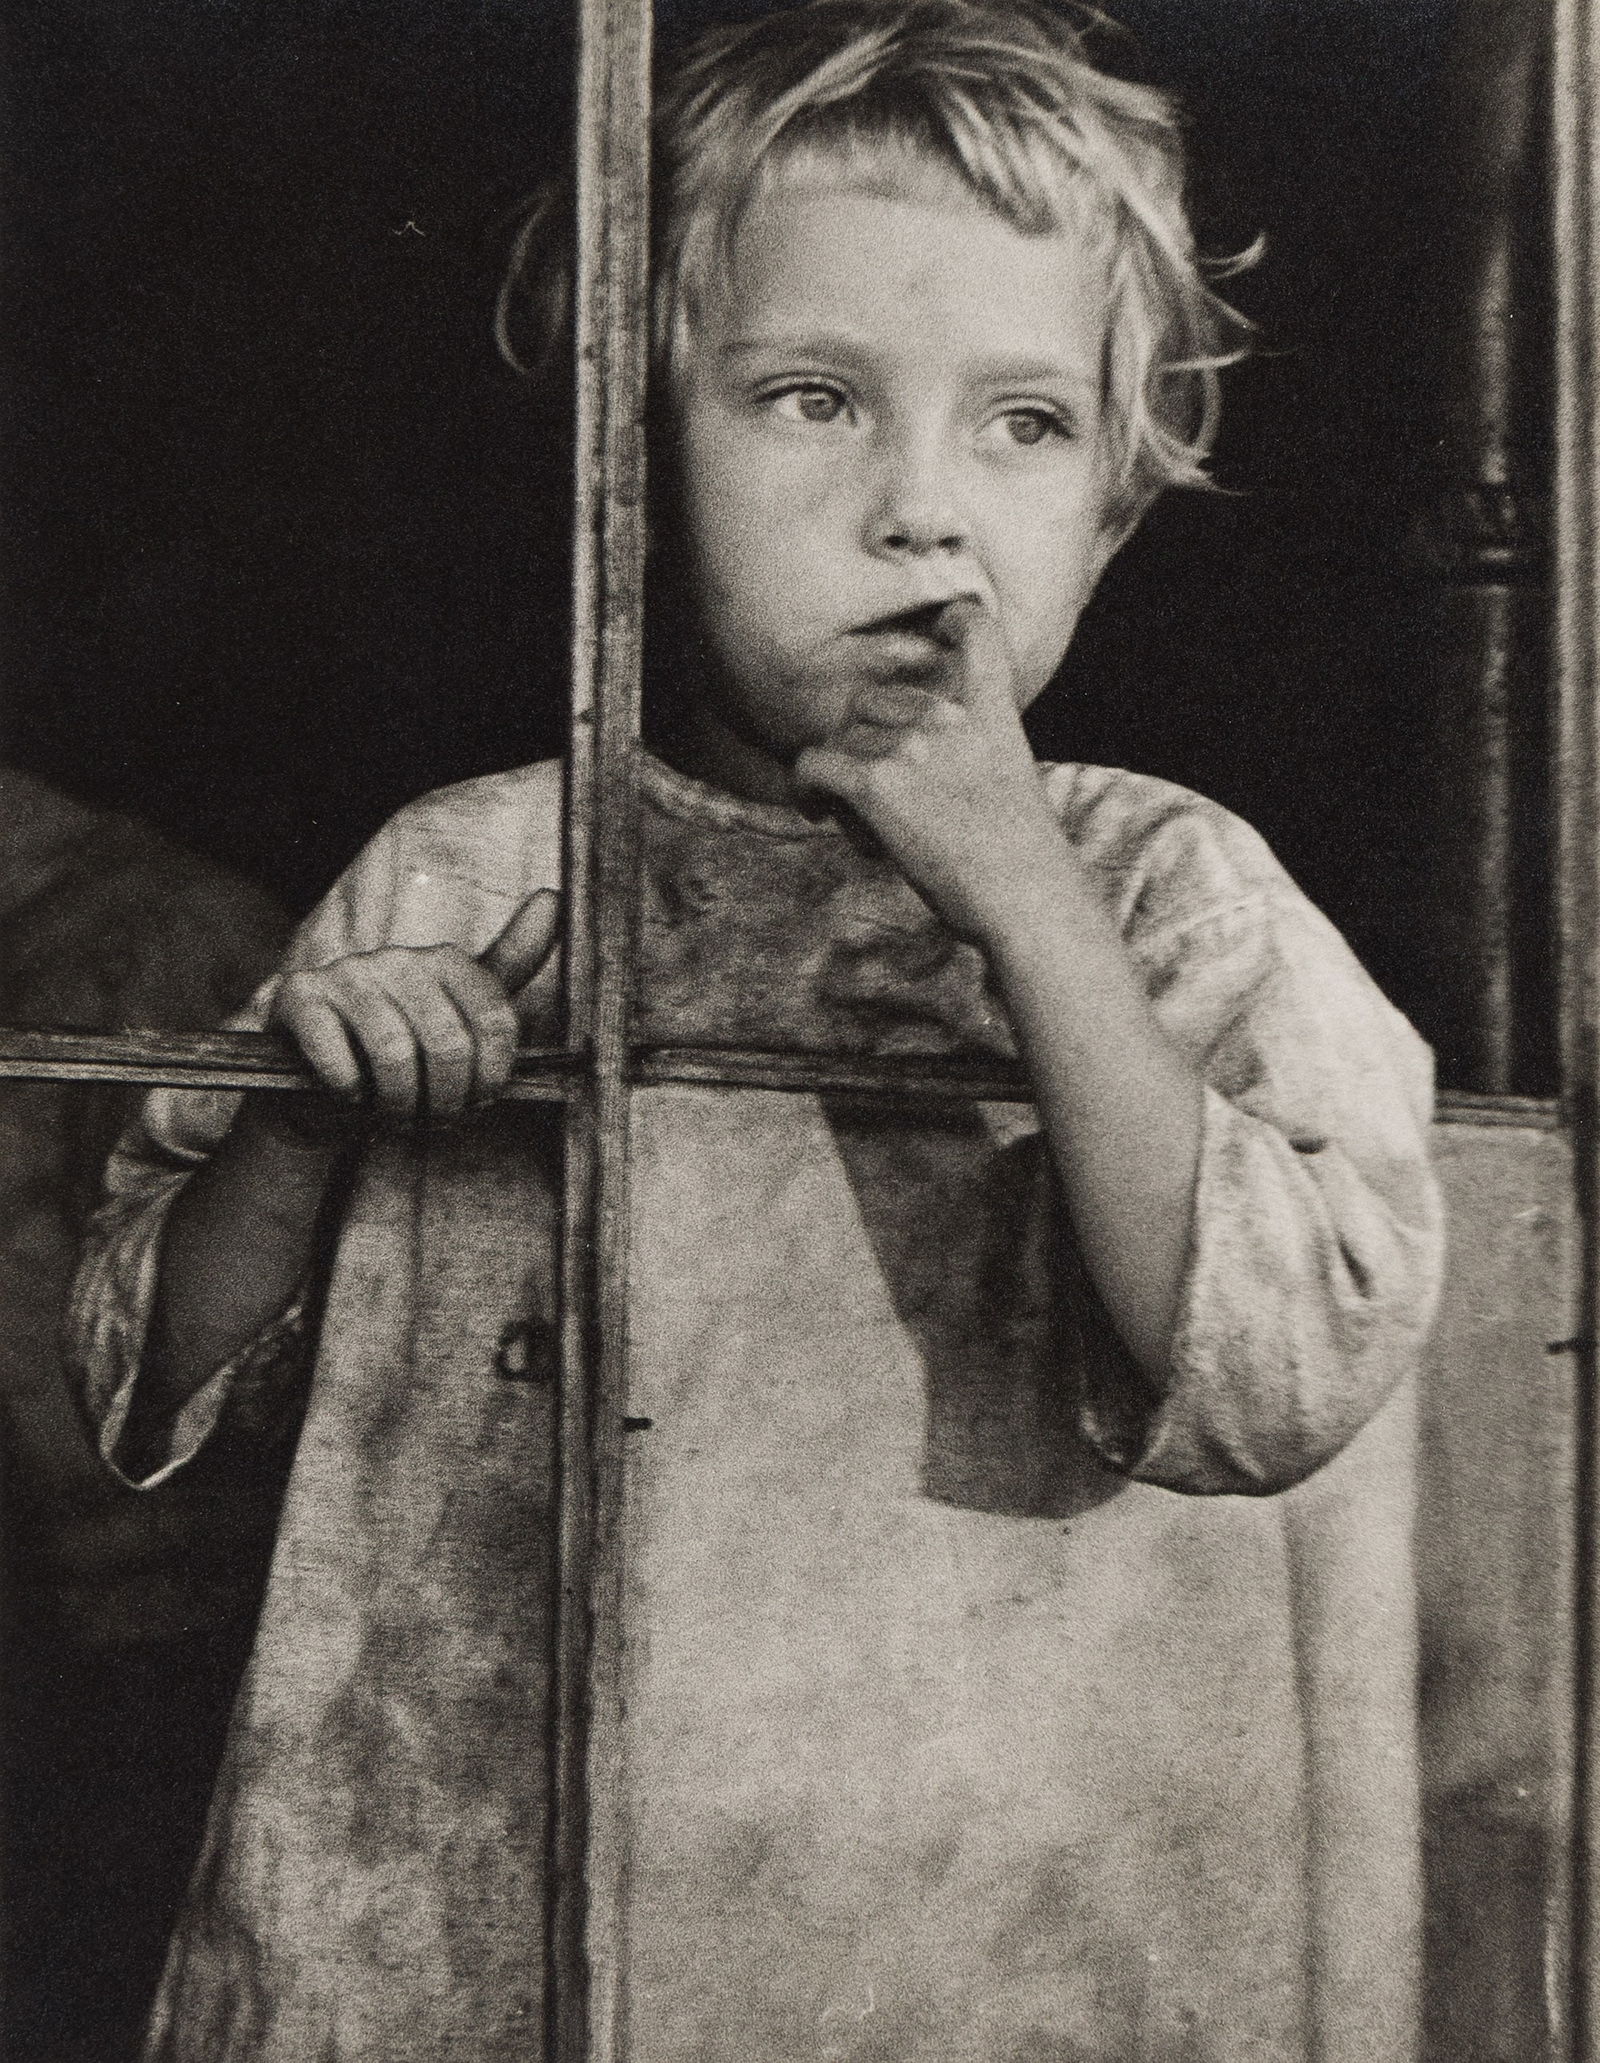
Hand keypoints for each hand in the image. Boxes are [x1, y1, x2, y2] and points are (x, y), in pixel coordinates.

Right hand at [250, 888, 562, 1141]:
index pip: (495, 1023)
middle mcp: (398, 958)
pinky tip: (350, 1097)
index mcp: (446, 961)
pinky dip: (350, 1094)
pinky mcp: (300, 998)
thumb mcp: (461, 1014)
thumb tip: (555, 897)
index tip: (476, 1102)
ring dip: (399, 1104)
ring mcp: (347, 973)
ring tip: (395, 1115)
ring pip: (395, 1053)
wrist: (318, 1085)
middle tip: (433, 1119)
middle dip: (445, 1100)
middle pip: (449, 1044)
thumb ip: (509, 967)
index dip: (490, 1078)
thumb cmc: (401, 1054)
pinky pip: (339, 1058)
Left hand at [792, 599, 1075, 947]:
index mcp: (993, 713)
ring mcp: (911, 746)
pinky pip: (813, 765)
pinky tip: (818, 810)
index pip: (978, 633)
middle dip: (862, 738)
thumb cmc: (1023, 861)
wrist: (1025, 898)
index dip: (955, 620)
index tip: (942, 625)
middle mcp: (949, 717)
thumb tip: (917, 768)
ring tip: (862, 820)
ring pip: (841, 739)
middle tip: (876, 789)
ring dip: (841, 775)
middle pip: (873, 699)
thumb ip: (973, 754)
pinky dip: (807, 788)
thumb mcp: (1011, 783)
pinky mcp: (876, 783)